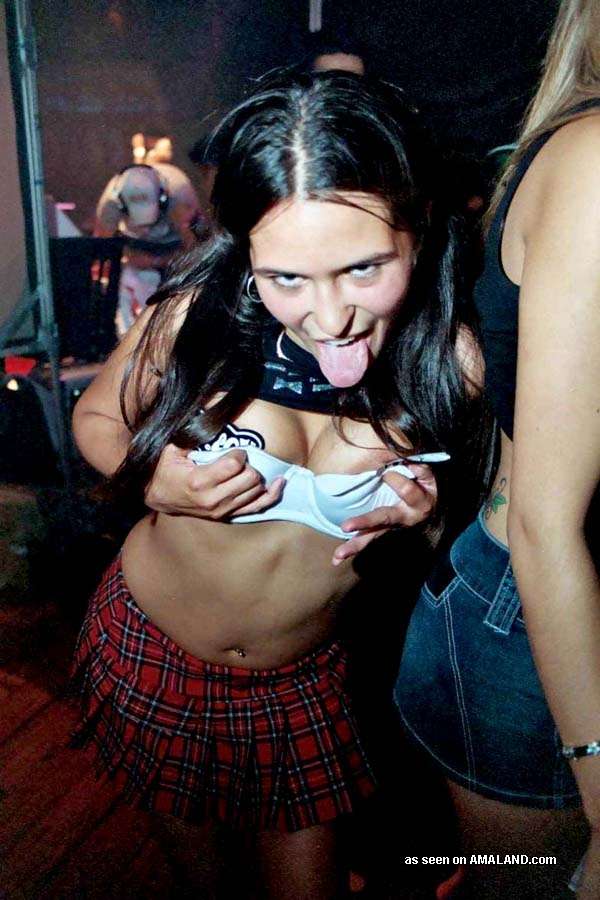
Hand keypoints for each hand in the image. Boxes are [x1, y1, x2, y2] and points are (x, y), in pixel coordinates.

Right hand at [144, 444, 283, 518]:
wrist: (160, 497)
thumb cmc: (166, 470)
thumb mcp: (171, 450)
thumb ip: (190, 436)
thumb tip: (208, 418)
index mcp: (199, 482)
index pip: (234, 466)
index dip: (238, 454)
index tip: (235, 450)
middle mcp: (213, 499)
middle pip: (250, 479)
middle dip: (249, 465)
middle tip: (240, 460)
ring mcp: (222, 510)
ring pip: (256, 491)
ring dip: (256, 477)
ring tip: (250, 468)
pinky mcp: (228, 516)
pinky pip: (258, 507)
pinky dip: (271, 494)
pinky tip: (279, 482)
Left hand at [331, 463, 436, 565]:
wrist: (432, 506)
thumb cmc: (427, 485)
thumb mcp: (428, 476)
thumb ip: (420, 468)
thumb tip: (408, 461)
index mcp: (418, 503)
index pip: (407, 492)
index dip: (397, 481)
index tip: (387, 473)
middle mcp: (404, 518)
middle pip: (384, 519)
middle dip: (365, 522)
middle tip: (345, 526)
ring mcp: (391, 527)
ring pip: (373, 536)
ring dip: (354, 545)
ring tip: (338, 555)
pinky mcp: (380, 531)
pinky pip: (366, 540)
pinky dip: (350, 550)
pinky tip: (335, 560)